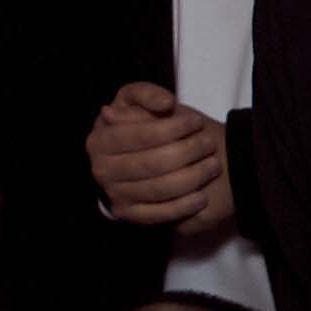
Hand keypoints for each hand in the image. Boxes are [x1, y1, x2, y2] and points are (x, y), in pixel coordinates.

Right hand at [85, 83, 234, 233]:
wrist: (142, 156)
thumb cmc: (146, 125)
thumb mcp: (140, 102)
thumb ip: (148, 95)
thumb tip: (163, 103)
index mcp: (99, 139)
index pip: (137, 135)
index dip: (171, 128)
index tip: (195, 122)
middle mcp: (101, 169)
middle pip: (150, 163)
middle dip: (186, 152)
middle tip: (208, 144)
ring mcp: (113, 194)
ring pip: (157, 189)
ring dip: (191, 178)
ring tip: (211, 166)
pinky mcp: (127, 214)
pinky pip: (157, 215)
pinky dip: (182, 207)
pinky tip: (201, 197)